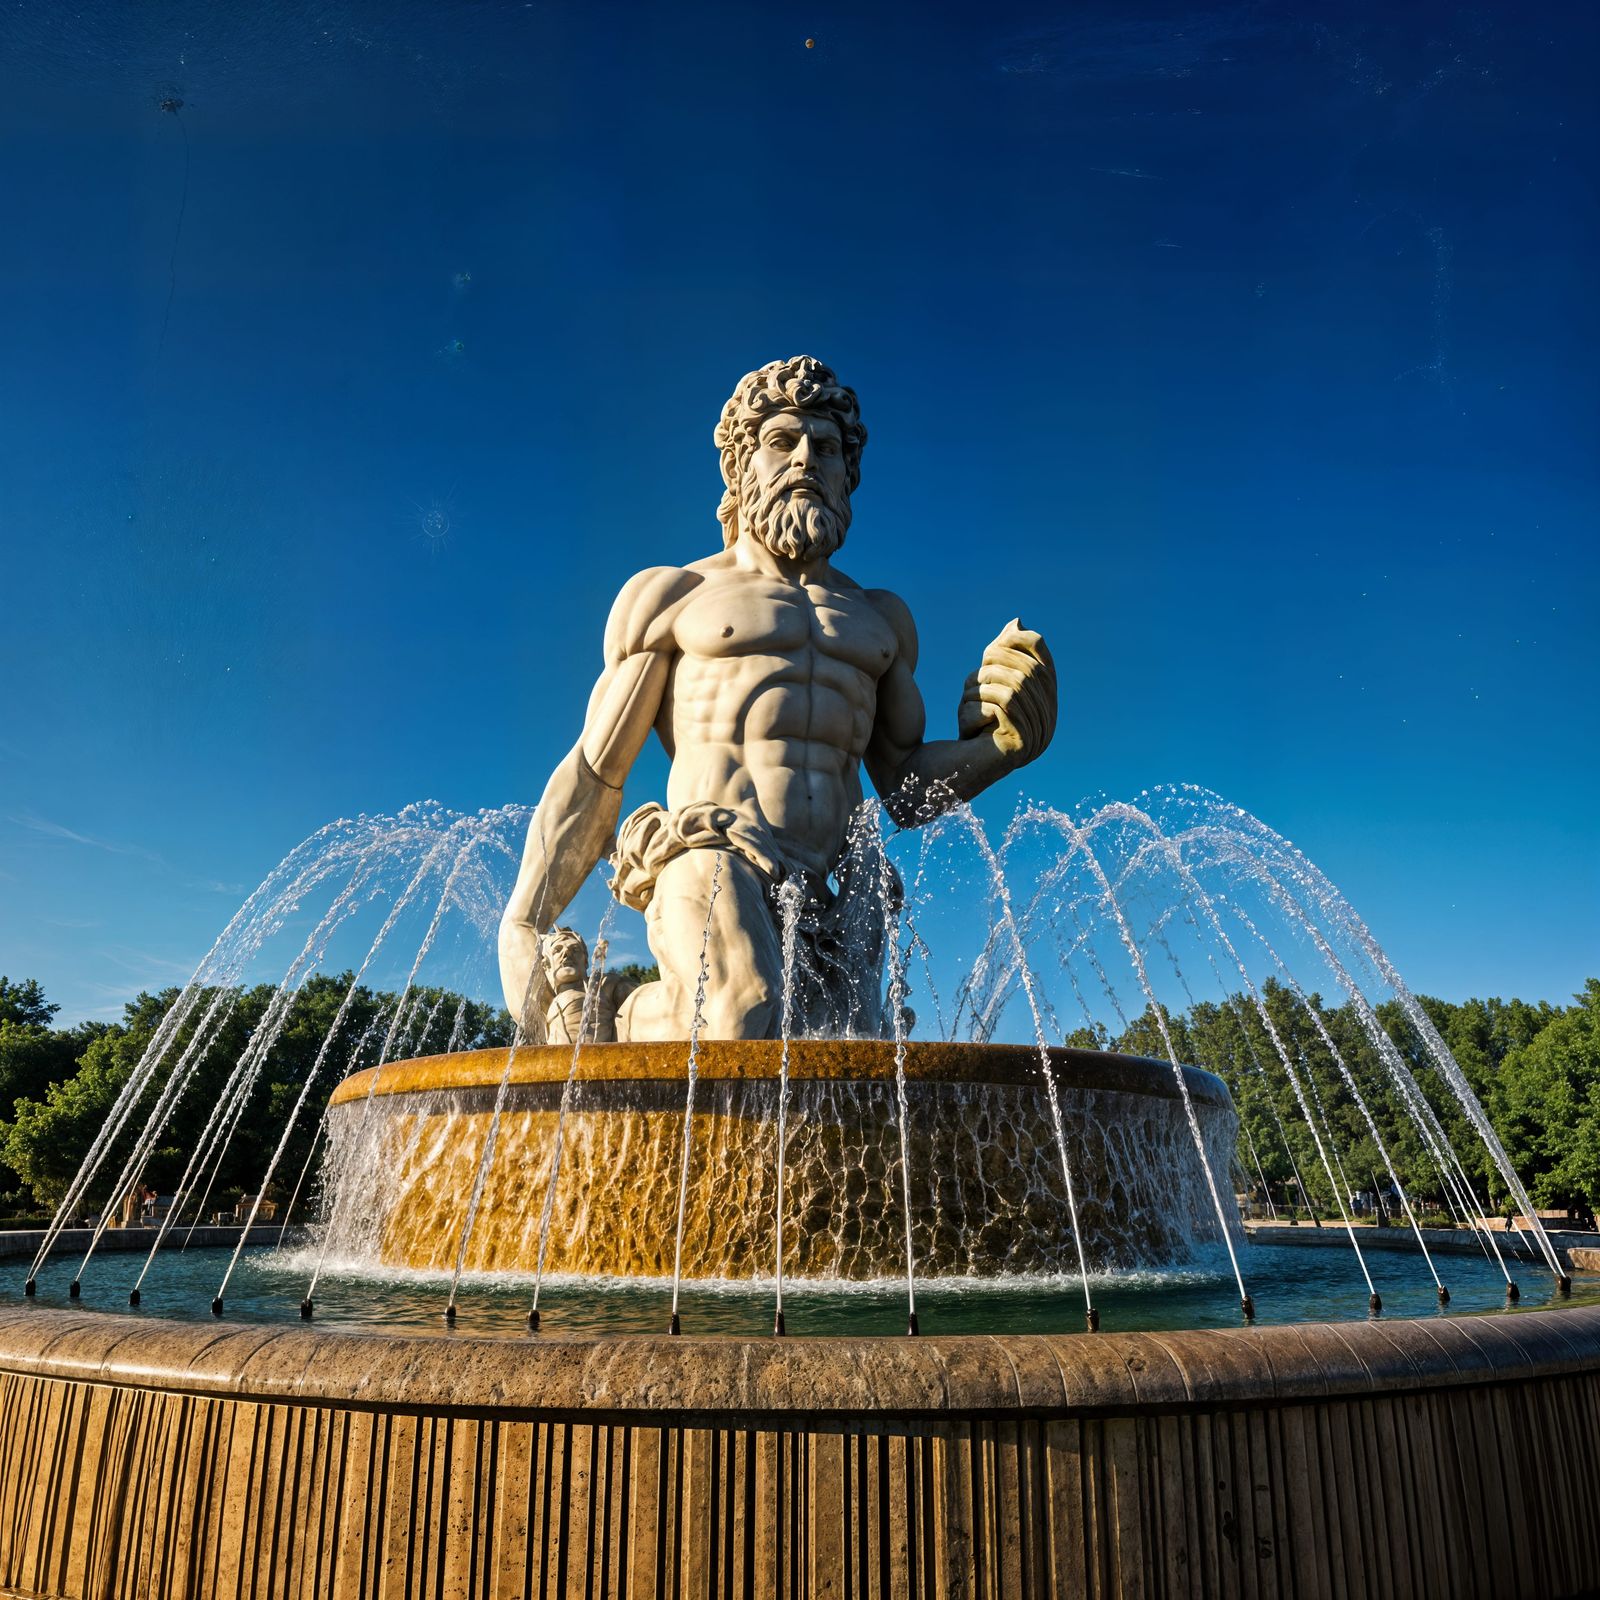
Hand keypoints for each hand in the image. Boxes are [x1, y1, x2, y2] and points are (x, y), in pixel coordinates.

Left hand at [958, 619, 1056, 763]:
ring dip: (978, 690)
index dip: (1017, 645)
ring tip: (966, 705)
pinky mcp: (1021, 745)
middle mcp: (1048, 722)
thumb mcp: (987, 683)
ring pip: (1011, 687)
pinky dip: (975, 709)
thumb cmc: (969, 725)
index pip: (1041, 659)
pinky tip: (966, 729)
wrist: (950, 770)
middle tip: (972, 680)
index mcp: (1044, 705)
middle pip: (1027, 671)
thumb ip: (1002, 655)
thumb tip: (1017, 622)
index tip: (990, 650)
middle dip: (993, 668)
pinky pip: (1000, 706)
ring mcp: (1037, 736)